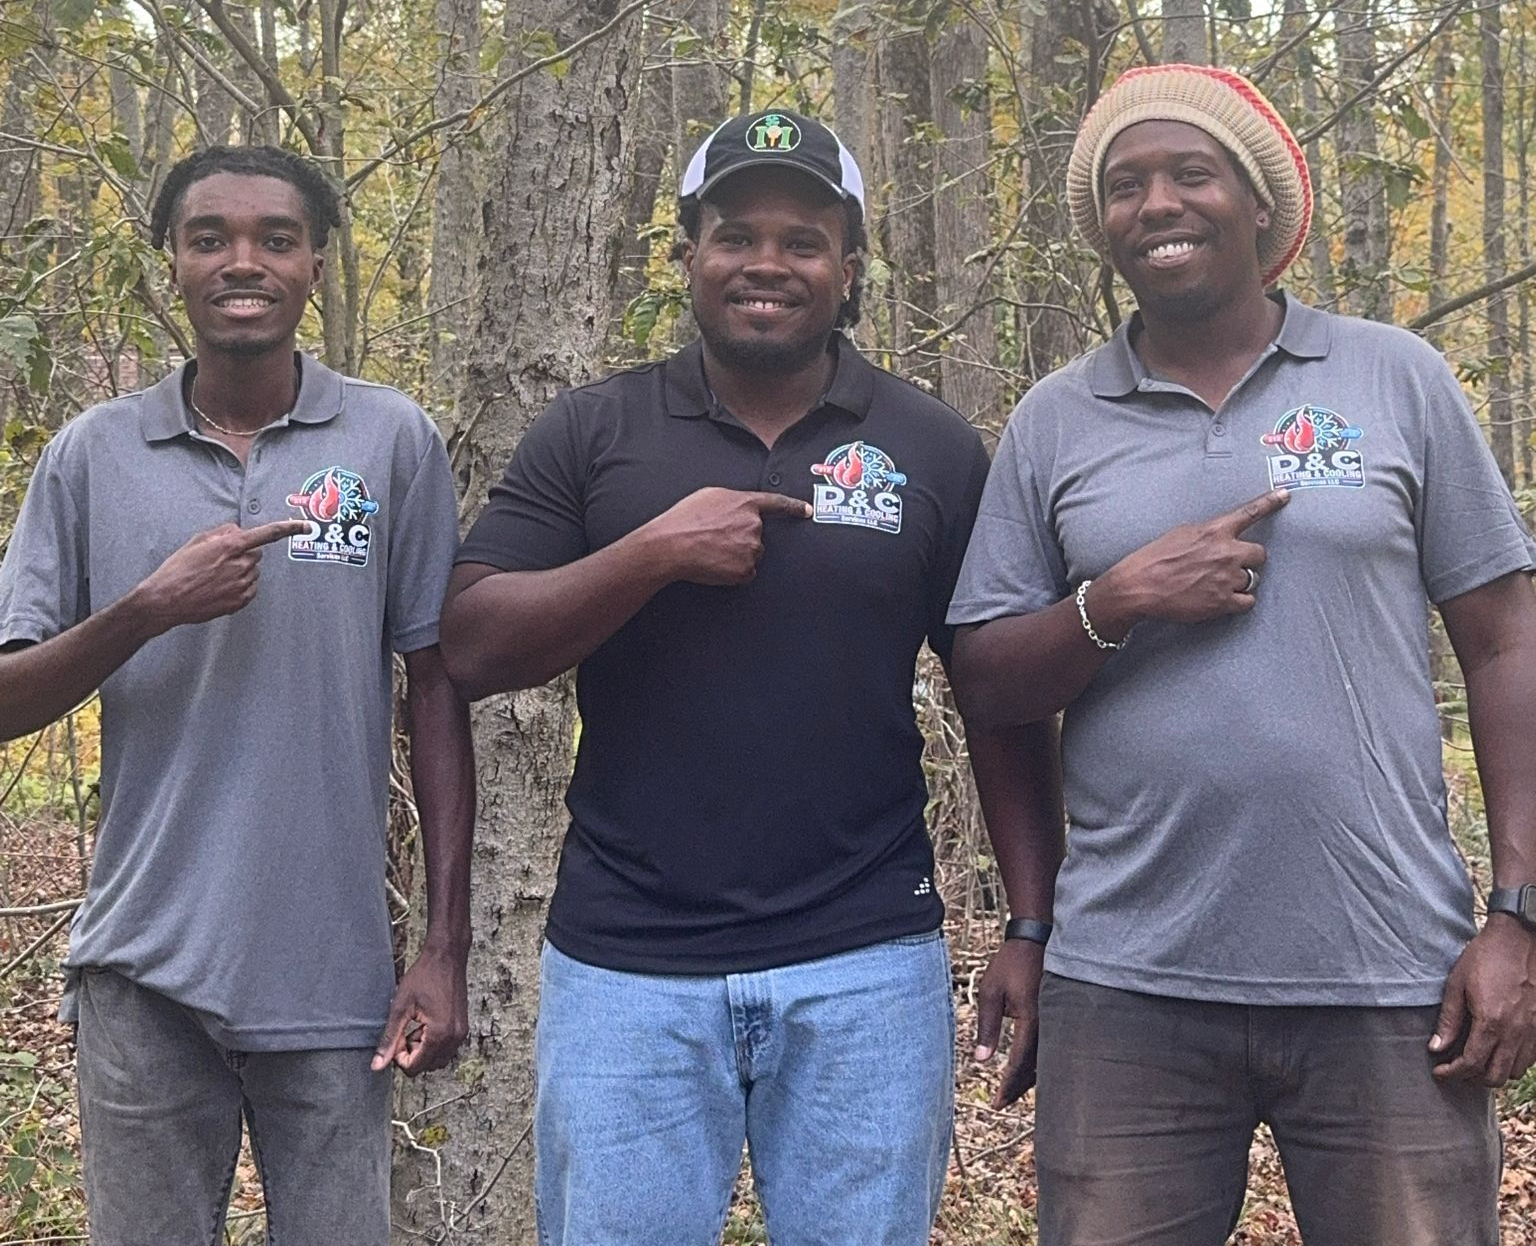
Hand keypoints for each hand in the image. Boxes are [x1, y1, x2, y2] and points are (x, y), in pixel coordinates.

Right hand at [130, 520, 308, 633]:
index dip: (289, 529)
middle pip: (256, 554)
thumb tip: (239, 531)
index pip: (267, 534)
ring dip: (240, 571)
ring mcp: (242, 584)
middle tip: (219, 561)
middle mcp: (240, 564)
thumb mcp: (197, 542)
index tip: (306, 526)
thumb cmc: (178, 569)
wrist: (166, 600)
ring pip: (253, 572)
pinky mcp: (241, 601)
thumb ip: (223, 533)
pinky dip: (239, 586)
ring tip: (213, 577)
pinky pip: (250, 588)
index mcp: (230, 546)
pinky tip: (218, 588)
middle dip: (243, 554)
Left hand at [372, 943, 468, 1075]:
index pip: (415, 1067)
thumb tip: (377, 1065)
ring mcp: (461, 1032)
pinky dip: (433, 1043)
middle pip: (427, 1067)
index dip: (399, 1057)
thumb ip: (390, 1039)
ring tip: (414, 1027)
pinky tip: (425, 1024)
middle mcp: (454, 1037)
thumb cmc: (424, 976)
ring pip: (438, 1059)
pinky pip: (446, 1048)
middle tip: (404, 1032)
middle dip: (412, 1055)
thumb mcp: (400, 1007)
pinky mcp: (462, 1026)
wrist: (447, 956)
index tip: (396, 1037)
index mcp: (439, 1034)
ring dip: (423, 1050)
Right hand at [642, 487, 811, 585]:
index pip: (777, 503)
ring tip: (712, 551)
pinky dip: (733, 572)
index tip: (807, 511)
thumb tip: (738, 508)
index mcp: (745, 504)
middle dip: (741, 538)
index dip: (794, 507)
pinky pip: (745, 572)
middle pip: (757, 535)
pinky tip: (715, 564)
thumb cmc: (684, 519)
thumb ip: (732, 500)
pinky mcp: (746, 570)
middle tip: (715, 539)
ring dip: (737, 555)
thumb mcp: (709, 496)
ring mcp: (752, 548)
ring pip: (751, 554)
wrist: (671, 545)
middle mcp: (754, 525)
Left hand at [974, 938, 1045, 1106]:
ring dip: (1031, 1078)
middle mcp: (1050, 1024)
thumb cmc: (1010, 963)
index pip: (1021, 1062)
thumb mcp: (991, 992)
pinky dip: (1040, 1062)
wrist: (1035, 939)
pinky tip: (1029, 1069)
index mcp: (1033, 1020)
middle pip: (1037, 1068)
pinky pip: (1052, 1047)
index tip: (998, 1103)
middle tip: (1002, 1103)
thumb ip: (987, 1027)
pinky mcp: (1059, 1015)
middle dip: (1019, 1088)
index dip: (1009, 1085)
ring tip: (1013, 1092)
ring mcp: (1058, 1019)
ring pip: (1048, 1060)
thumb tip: (981, 1059)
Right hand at [1091, 490, 1289, 636]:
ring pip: (1252, 579)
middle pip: (1260, 554)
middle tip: (1230, 566)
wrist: (1139, 586)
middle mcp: (1226, 552)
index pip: (1250, 513)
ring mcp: (1227, 578)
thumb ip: (1206, 533)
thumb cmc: (1154, 558)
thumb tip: (1218, 536)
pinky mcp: (1223, 601)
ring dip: (1239, 581)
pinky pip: (1248, 601)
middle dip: (1248, 559)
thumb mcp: (1180, 533)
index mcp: (1215, 531)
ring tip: (1215, 584)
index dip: (1270, 502)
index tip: (1285, 495)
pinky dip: (1238, 601)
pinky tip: (1222, 599)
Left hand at [1430, 917, 1535, 1086]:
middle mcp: (1516, 1033)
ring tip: (1475, 1060)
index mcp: (1491, 1022)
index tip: (1439, 1071)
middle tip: (1455, 1068)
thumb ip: (1449, 1020)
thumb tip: (1436, 1047)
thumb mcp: (1457, 984)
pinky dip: (1512, 1062)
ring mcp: (1533, 1031)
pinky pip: (1529, 1059)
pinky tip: (1497, 1050)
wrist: (1520, 939)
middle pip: (1495, 1076)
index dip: (1452, 1073)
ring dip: (1493, 1072)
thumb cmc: (1485, 957)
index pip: (1472, 1064)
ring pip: (1514, 1071)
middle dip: (1472, 1078)